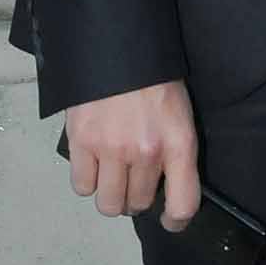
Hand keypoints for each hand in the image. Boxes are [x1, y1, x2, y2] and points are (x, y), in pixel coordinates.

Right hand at [63, 81, 200, 225]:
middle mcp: (146, 152)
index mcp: (178, 143)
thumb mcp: (179, 113)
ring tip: (111, 176)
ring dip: (110, 195)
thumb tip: (165, 185)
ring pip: (108, 203)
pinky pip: (82, 186)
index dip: (176, 220)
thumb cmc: (152, 77)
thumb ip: (175, 151)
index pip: (184, 204)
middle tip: (133, 179)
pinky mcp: (81, 141)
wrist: (117, 44)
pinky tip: (92, 164)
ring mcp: (111, 149)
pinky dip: (86, 181)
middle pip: (139, 204)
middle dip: (136, 197)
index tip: (169, 219)